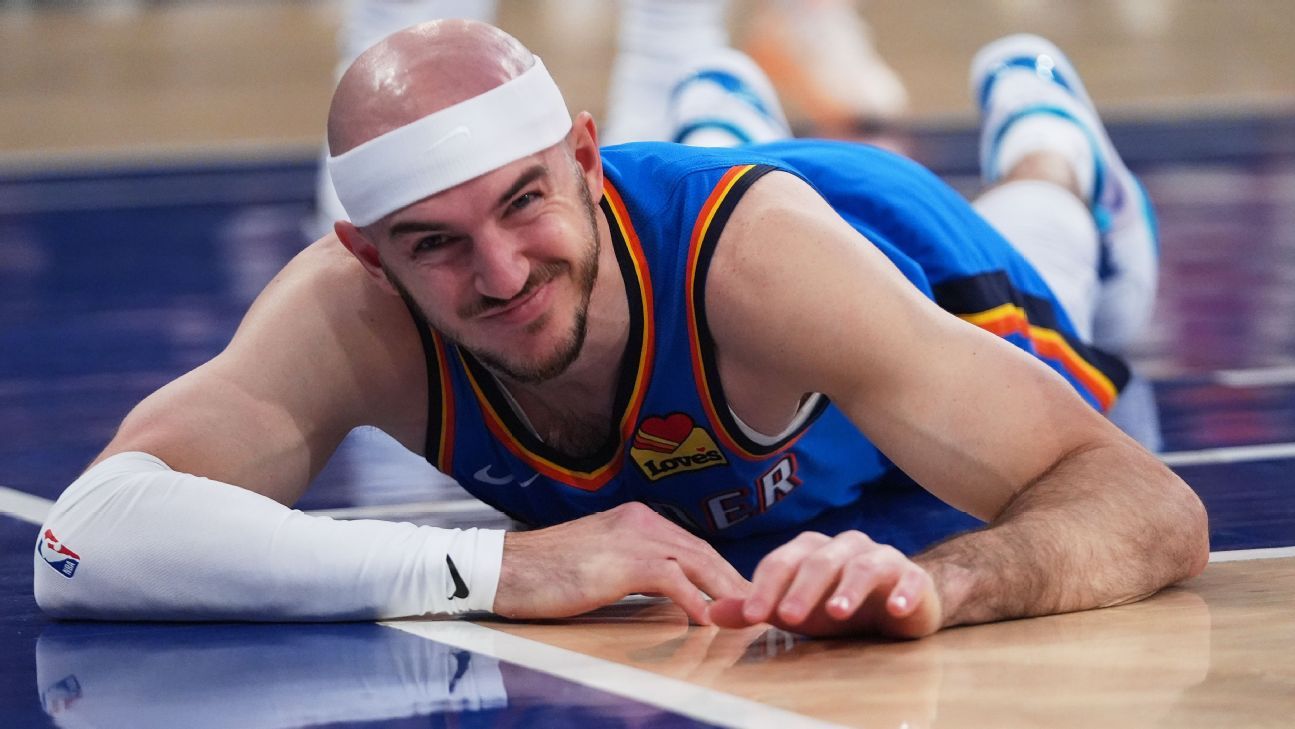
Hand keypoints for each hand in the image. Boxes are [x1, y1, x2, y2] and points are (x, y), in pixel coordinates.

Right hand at [492, 502, 749, 624]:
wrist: (505, 568)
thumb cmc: (544, 572)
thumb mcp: (598, 562)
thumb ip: (632, 567)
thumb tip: (664, 590)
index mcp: (636, 519)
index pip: (691, 545)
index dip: (718, 570)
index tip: (738, 593)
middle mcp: (641, 521)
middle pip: (703, 552)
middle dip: (732, 580)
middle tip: (756, 606)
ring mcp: (633, 539)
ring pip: (696, 562)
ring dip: (725, 591)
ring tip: (746, 614)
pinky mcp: (623, 562)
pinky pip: (673, 580)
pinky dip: (695, 600)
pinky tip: (707, 620)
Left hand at [708, 531, 941, 637]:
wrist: (899, 604)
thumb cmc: (837, 604)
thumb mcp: (794, 611)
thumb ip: (756, 609)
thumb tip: (711, 612)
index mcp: (810, 550)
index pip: (782, 563)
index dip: (765, 587)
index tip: (751, 616)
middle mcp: (843, 547)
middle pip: (819, 561)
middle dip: (801, 589)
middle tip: (787, 616)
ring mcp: (879, 557)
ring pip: (861, 566)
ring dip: (848, 589)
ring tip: (837, 612)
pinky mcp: (912, 576)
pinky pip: (908, 579)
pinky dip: (901, 592)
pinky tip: (893, 609)